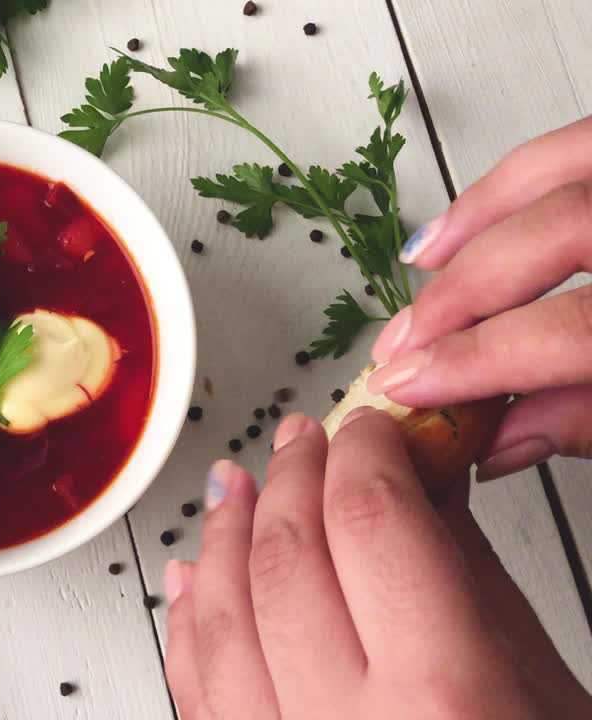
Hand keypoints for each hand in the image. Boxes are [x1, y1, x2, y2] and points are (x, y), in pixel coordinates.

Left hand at [163, 411, 591, 719]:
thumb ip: (468, 578)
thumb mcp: (542, 688)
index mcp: (444, 699)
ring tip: (235, 487)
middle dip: (291, 482)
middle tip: (303, 441)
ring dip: (224, 537)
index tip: (367, 429)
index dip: (362, 454)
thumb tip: (419, 481)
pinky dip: (190, 622)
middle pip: (286, 560)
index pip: (371, 523)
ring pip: (220, 617)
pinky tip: (193, 578)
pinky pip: (196, 691)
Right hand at [367, 115, 591, 479]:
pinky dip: (507, 181)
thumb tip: (500, 436)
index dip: (478, 361)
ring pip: (554, 172)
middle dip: (460, 297)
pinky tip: (465, 221)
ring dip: (473, 223)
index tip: (409, 388)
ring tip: (417, 275)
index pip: (571, 329)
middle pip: (553, 237)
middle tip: (401, 349)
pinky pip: (574, 143)